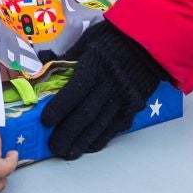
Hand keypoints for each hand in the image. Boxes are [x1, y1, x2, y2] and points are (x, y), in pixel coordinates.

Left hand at [39, 22, 168, 160]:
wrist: (150, 45)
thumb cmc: (114, 39)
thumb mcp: (89, 40)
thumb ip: (68, 56)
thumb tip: (43, 63)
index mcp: (97, 65)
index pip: (77, 89)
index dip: (60, 107)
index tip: (45, 121)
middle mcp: (110, 85)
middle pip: (87, 113)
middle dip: (68, 132)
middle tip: (52, 147)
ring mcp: (124, 99)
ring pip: (101, 125)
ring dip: (82, 141)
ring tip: (66, 153)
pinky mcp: (132, 108)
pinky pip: (115, 128)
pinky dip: (100, 139)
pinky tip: (87, 147)